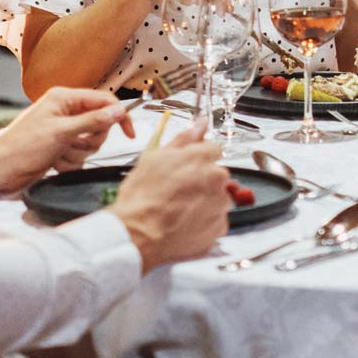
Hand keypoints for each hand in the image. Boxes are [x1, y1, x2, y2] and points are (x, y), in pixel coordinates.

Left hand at [0, 88, 134, 193]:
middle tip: (72, 143)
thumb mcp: (62, 132)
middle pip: (100, 125)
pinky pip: (80, 156)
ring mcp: (63, 131)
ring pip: (90, 143)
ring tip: (58, 154)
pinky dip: (69, 162)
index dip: (118, 116)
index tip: (129, 133)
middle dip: (89, 140)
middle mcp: (66, 112)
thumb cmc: (23, 146)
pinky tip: (53, 163)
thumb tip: (119, 111)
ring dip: (77, 153)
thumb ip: (93, 121)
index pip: (104, 100)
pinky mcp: (61, 148)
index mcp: (65, 98)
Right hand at [110, 120, 230, 268]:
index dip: (198, 159)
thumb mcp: (155, 158)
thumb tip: (200, 123)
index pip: (213, 149)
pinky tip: (185, 223)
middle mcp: (216, 179)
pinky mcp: (219, 227)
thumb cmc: (141, 196)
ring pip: (219, 197)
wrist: (137, 234)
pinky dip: (205, 222)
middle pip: (217, 174)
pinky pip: (217, 220)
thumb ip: (183, 139)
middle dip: (202, 181)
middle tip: (178, 191)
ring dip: (205, 201)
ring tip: (180, 209)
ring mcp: (220, 204)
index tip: (187, 168)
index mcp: (201, 158)